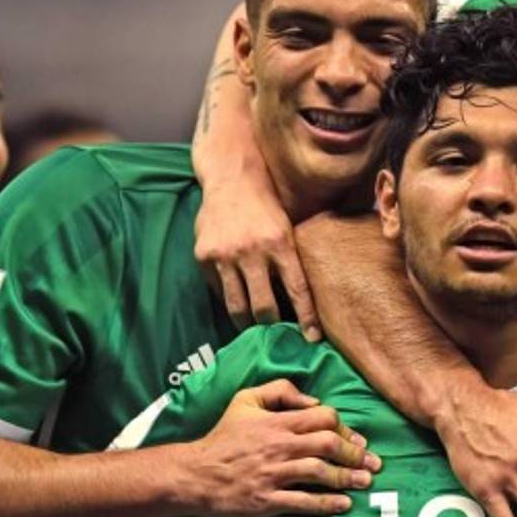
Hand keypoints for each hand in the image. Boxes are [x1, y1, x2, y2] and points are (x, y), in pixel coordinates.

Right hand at [180, 379, 378, 516]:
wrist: (194, 473)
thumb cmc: (223, 436)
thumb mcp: (245, 399)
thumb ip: (280, 390)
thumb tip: (313, 399)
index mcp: (277, 422)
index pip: (323, 417)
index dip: (345, 427)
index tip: (357, 439)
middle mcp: (279, 446)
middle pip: (328, 444)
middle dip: (355, 454)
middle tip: (372, 463)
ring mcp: (273, 474)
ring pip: (320, 472)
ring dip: (347, 477)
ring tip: (365, 482)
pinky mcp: (267, 500)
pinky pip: (303, 501)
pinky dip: (327, 503)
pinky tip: (344, 504)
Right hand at [194, 171, 321, 341]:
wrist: (232, 177)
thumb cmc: (267, 205)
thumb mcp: (287, 228)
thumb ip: (290, 260)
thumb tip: (299, 301)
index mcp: (280, 243)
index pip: (297, 290)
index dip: (306, 318)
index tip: (312, 338)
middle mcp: (252, 251)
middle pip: (264, 307)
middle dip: (271, 326)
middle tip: (275, 335)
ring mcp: (225, 254)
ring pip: (237, 306)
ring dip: (246, 322)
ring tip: (252, 327)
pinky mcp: (205, 256)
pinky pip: (218, 290)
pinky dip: (228, 297)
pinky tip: (235, 297)